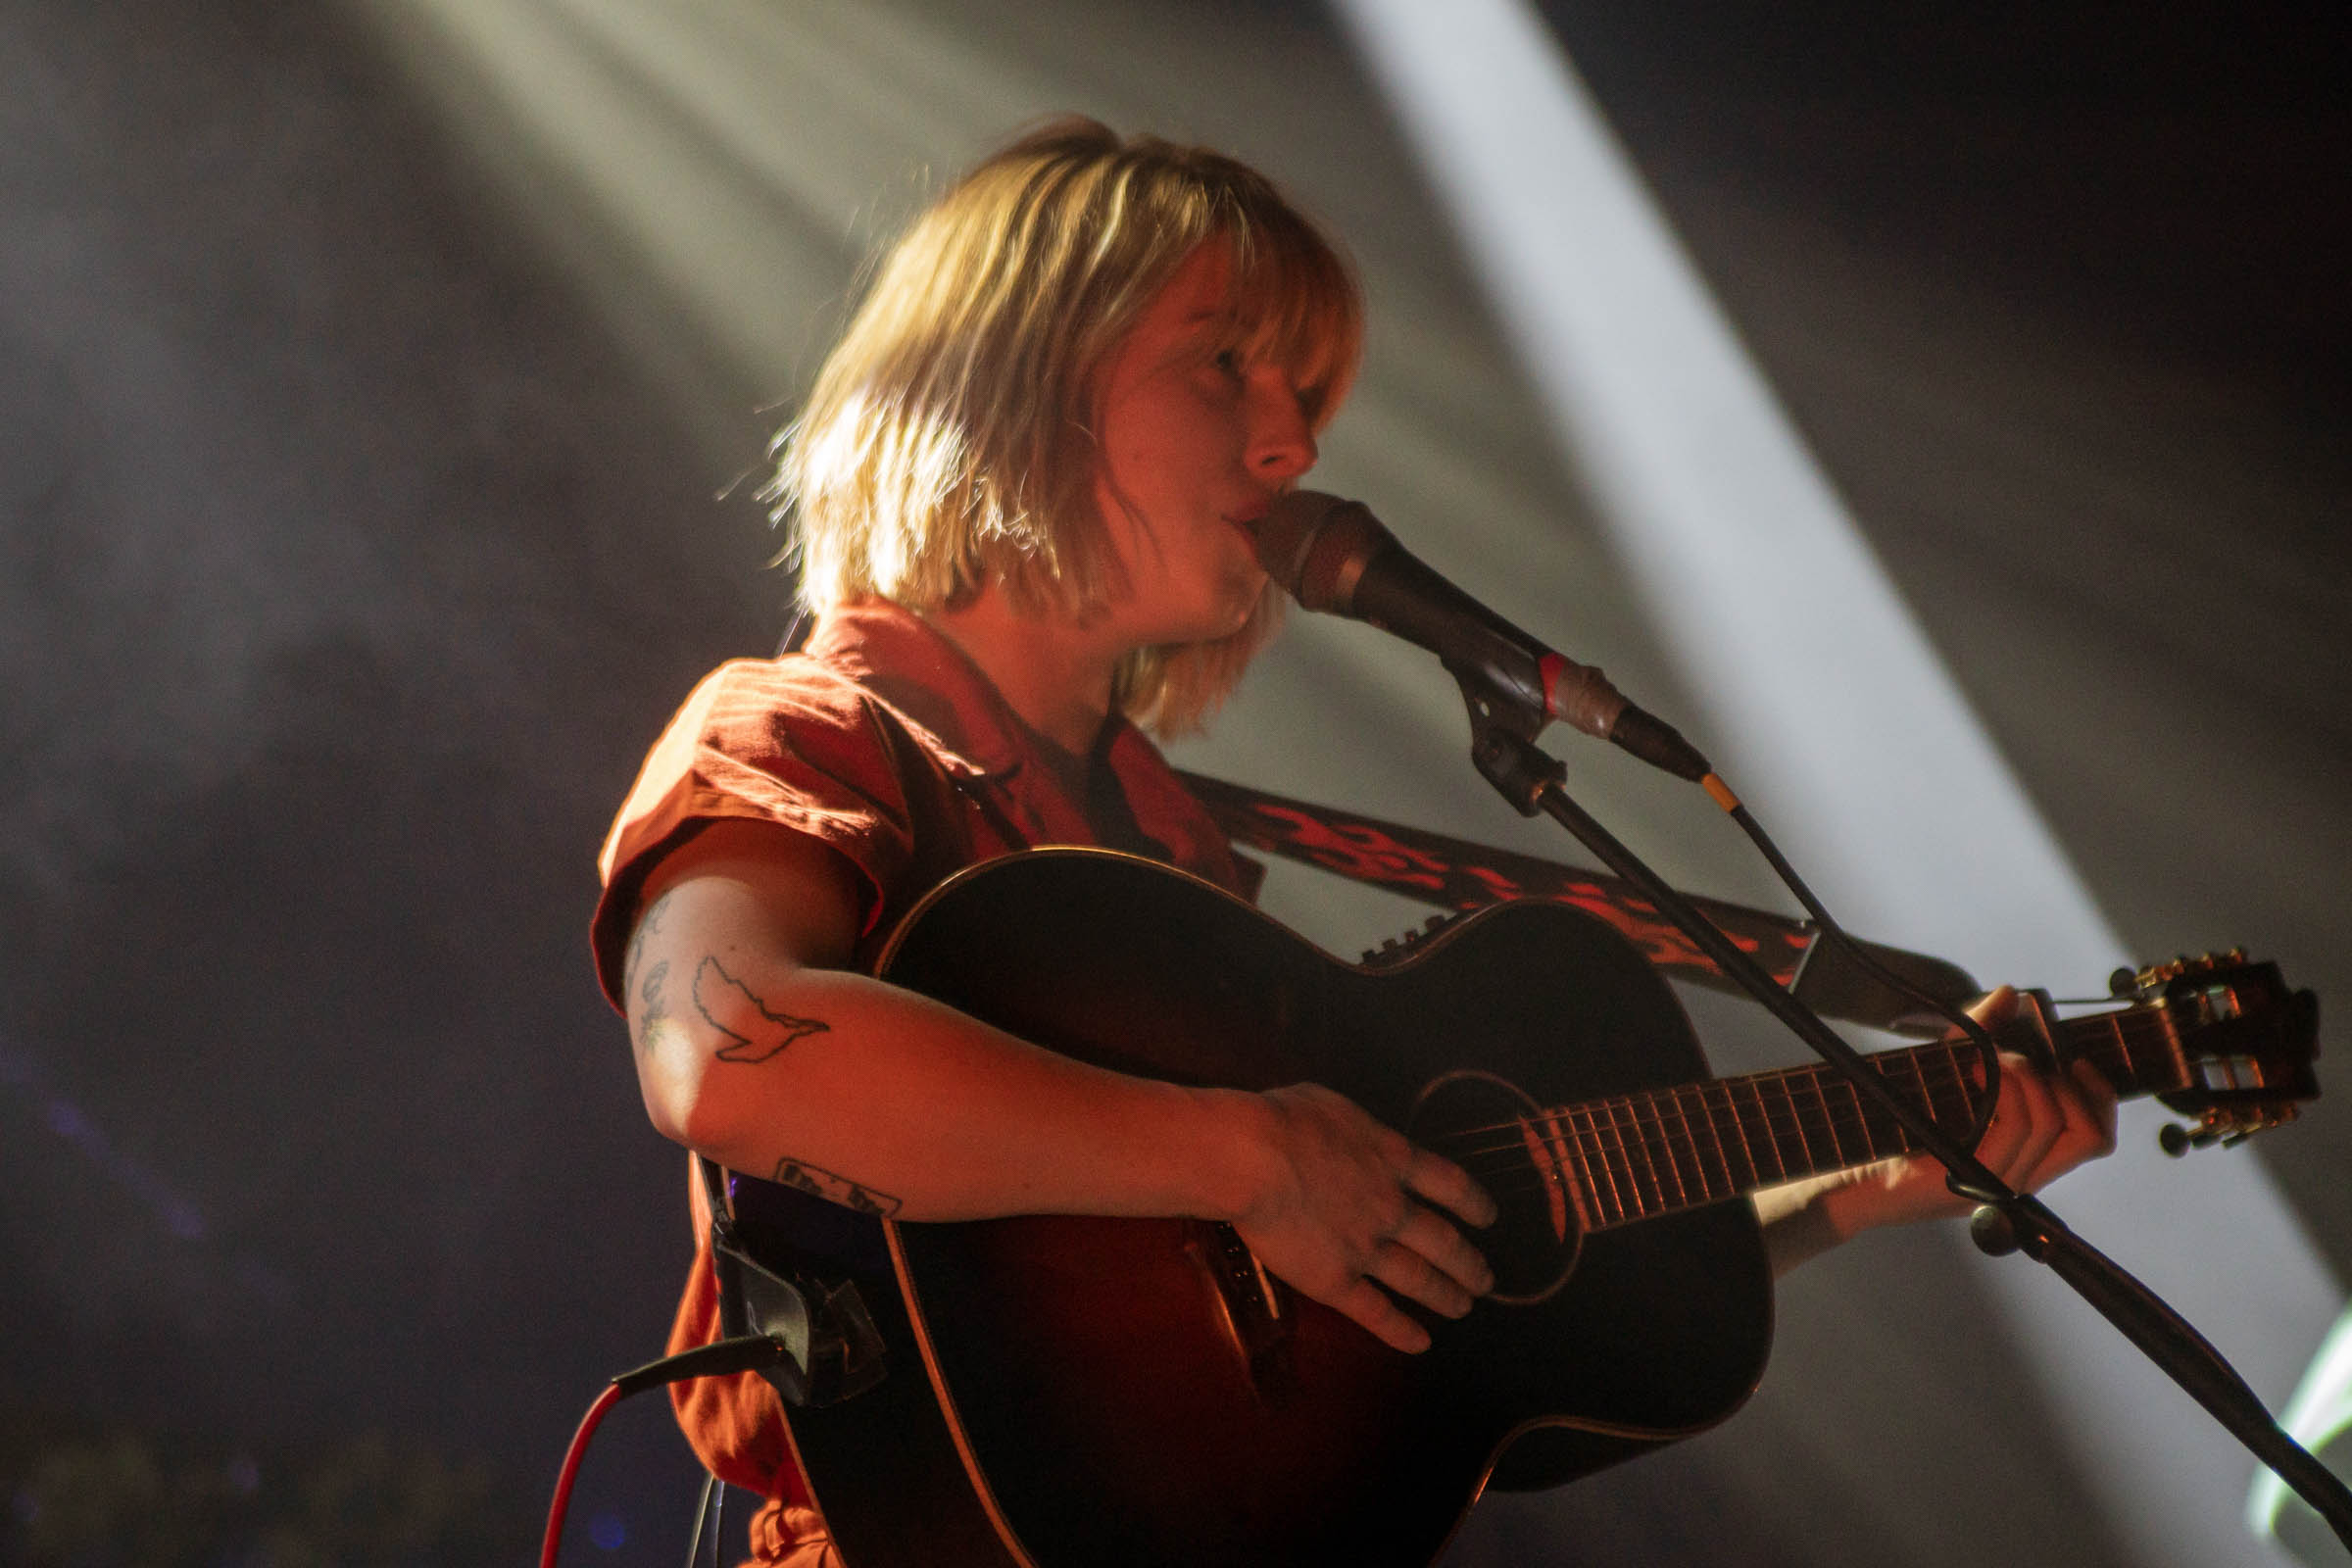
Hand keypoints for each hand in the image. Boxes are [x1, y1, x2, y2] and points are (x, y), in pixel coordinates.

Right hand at [1224, 1083, 1497, 1353]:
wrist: (1254, 1158)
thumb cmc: (1284, 1120)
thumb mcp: (1334, 1106)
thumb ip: (1356, 1129)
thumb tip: (1355, 1135)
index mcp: (1393, 1160)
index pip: (1450, 1184)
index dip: (1474, 1203)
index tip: (1489, 1218)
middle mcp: (1391, 1208)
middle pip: (1443, 1240)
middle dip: (1468, 1263)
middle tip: (1486, 1280)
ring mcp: (1367, 1248)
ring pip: (1419, 1279)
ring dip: (1446, 1296)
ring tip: (1464, 1308)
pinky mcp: (1336, 1281)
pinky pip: (1376, 1312)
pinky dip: (1402, 1331)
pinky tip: (1422, 1343)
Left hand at [1819, 986, 2120, 1234]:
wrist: (1853, 1170)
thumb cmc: (1902, 1122)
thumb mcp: (1947, 1067)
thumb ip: (1982, 1031)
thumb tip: (2010, 994)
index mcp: (2027, 1155)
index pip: (2095, 1137)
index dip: (2101, 1097)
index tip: (2078, 1060)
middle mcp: (2022, 1174)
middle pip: (2087, 1135)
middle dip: (2065, 1083)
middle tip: (2026, 1057)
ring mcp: (1999, 1182)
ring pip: (2050, 1124)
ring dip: (2027, 1077)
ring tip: (1993, 1060)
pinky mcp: (1972, 1177)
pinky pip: (2014, 1129)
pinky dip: (2005, 1090)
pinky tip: (1979, 1072)